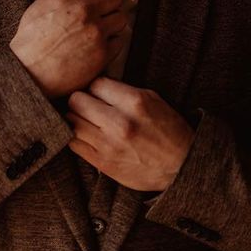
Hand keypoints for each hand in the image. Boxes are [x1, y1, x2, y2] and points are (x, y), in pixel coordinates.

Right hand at [9, 0, 129, 97]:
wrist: (28, 72)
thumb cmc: (30, 43)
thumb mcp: (40, 7)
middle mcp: (83, 10)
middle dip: (109, 5)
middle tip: (102, 14)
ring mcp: (95, 31)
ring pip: (120, 18)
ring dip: (112, 23)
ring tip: (100, 31)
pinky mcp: (103, 53)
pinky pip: (120, 40)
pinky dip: (112, 42)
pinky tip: (99, 45)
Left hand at [65, 76, 194, 191]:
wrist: (180, 167)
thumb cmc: (167, 129)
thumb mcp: (152, 99)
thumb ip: (123, 91)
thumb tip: (94, 85)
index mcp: (134, 102)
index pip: (95, 84)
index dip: (96, 88)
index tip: (100, 94)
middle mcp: (119, 123)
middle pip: (76, 100)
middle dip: (81, 100)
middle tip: (89, 106)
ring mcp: (108, 144)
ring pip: (71, 121)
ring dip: (76, 119)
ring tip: (88, 121)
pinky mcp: (102, 162)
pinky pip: (73, 144)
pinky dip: (77, 138)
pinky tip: (88, 136)